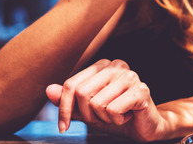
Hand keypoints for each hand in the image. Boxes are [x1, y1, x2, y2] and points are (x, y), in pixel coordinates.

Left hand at [46, 59, 167, 141]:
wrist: (143, 127)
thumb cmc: (115, 116)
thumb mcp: (86, 110)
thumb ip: (68, 100)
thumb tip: (49, 90)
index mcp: (102, 66)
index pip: (71, 84)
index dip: (63, 109)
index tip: (63, 127)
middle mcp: (116, 66)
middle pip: (82, 93)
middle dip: (87, 115)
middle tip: (101, 118)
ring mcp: (130, 76)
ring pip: (97, 103)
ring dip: (104, 119)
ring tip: (116, 116)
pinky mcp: (141, 90)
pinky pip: (113, 110)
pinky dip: (117, 120)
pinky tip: (127, 116)